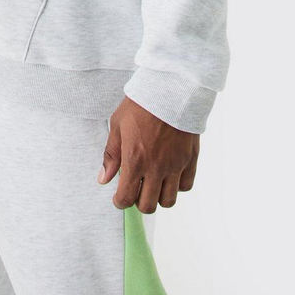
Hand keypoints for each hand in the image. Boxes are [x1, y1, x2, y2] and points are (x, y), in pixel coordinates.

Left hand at [98, 96, 199, 212]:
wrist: (171, 88)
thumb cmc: (141, 104)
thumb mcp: (118, 124)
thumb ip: (111, 154)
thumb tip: (103, 179)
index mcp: (135, 160)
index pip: (126, 198)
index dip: (120, 202)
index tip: (118, 196)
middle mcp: (156, 167)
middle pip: (148, 206)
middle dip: (138, 201)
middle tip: (136, 188)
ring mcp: (175, 165)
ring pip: (168, 200)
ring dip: (158, 196)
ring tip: (153, 182)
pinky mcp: (190, 159)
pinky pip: (186, 186)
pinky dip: (177, 186)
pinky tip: (169, 174)